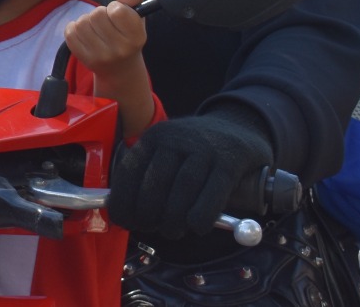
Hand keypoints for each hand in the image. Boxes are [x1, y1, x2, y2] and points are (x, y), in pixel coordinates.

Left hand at [64, 0, 146, 74]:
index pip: (117, 10)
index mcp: (137, 37)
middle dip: (99, 13)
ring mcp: (101, 56)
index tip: (116, 14)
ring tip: (95, 29)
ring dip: (86, 21)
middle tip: (106, 23)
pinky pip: (69, 32)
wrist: (120, 69)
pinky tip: (84, 34)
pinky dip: (74, 28)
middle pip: (97, 14)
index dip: (114, 7)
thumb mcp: (137, 17)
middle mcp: (120, 49)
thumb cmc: (128, 36)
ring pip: (81, 22)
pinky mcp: (84, 59)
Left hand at [108, 113, 273, 237]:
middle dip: (147, 212)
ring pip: (183, 187)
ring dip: (173, 217)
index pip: (130, 170)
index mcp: (154, 137)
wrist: (236, 129)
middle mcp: (176, 138)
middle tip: (149, 228)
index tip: (123, 220)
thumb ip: (146, 176)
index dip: (123, 200)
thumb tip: (124, 213)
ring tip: (172, 231)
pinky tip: (197, 227)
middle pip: (156, 181)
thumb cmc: (193, 152)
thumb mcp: (165, 152)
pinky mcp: (229, 162)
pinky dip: (202, 214)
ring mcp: (204, 148)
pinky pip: (213, 193)